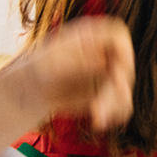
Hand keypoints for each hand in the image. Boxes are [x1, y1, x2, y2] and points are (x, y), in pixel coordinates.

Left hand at [15, 15, 135, 136]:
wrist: (31, 90)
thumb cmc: (38, 69)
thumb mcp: (53, 62)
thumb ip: (78, 60)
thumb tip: (102, 61)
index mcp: (91, 35)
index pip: (118, 36)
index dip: (125, 50)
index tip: (119, 68)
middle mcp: (104, 52)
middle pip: (124, 67)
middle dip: (115, 90)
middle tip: (98, 108)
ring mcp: (108, 73)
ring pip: (125, 89)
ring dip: (115, 106)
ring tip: (98, 118)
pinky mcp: (108, 93)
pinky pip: (122, 105)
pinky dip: (115, 114)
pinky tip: (100, 120)